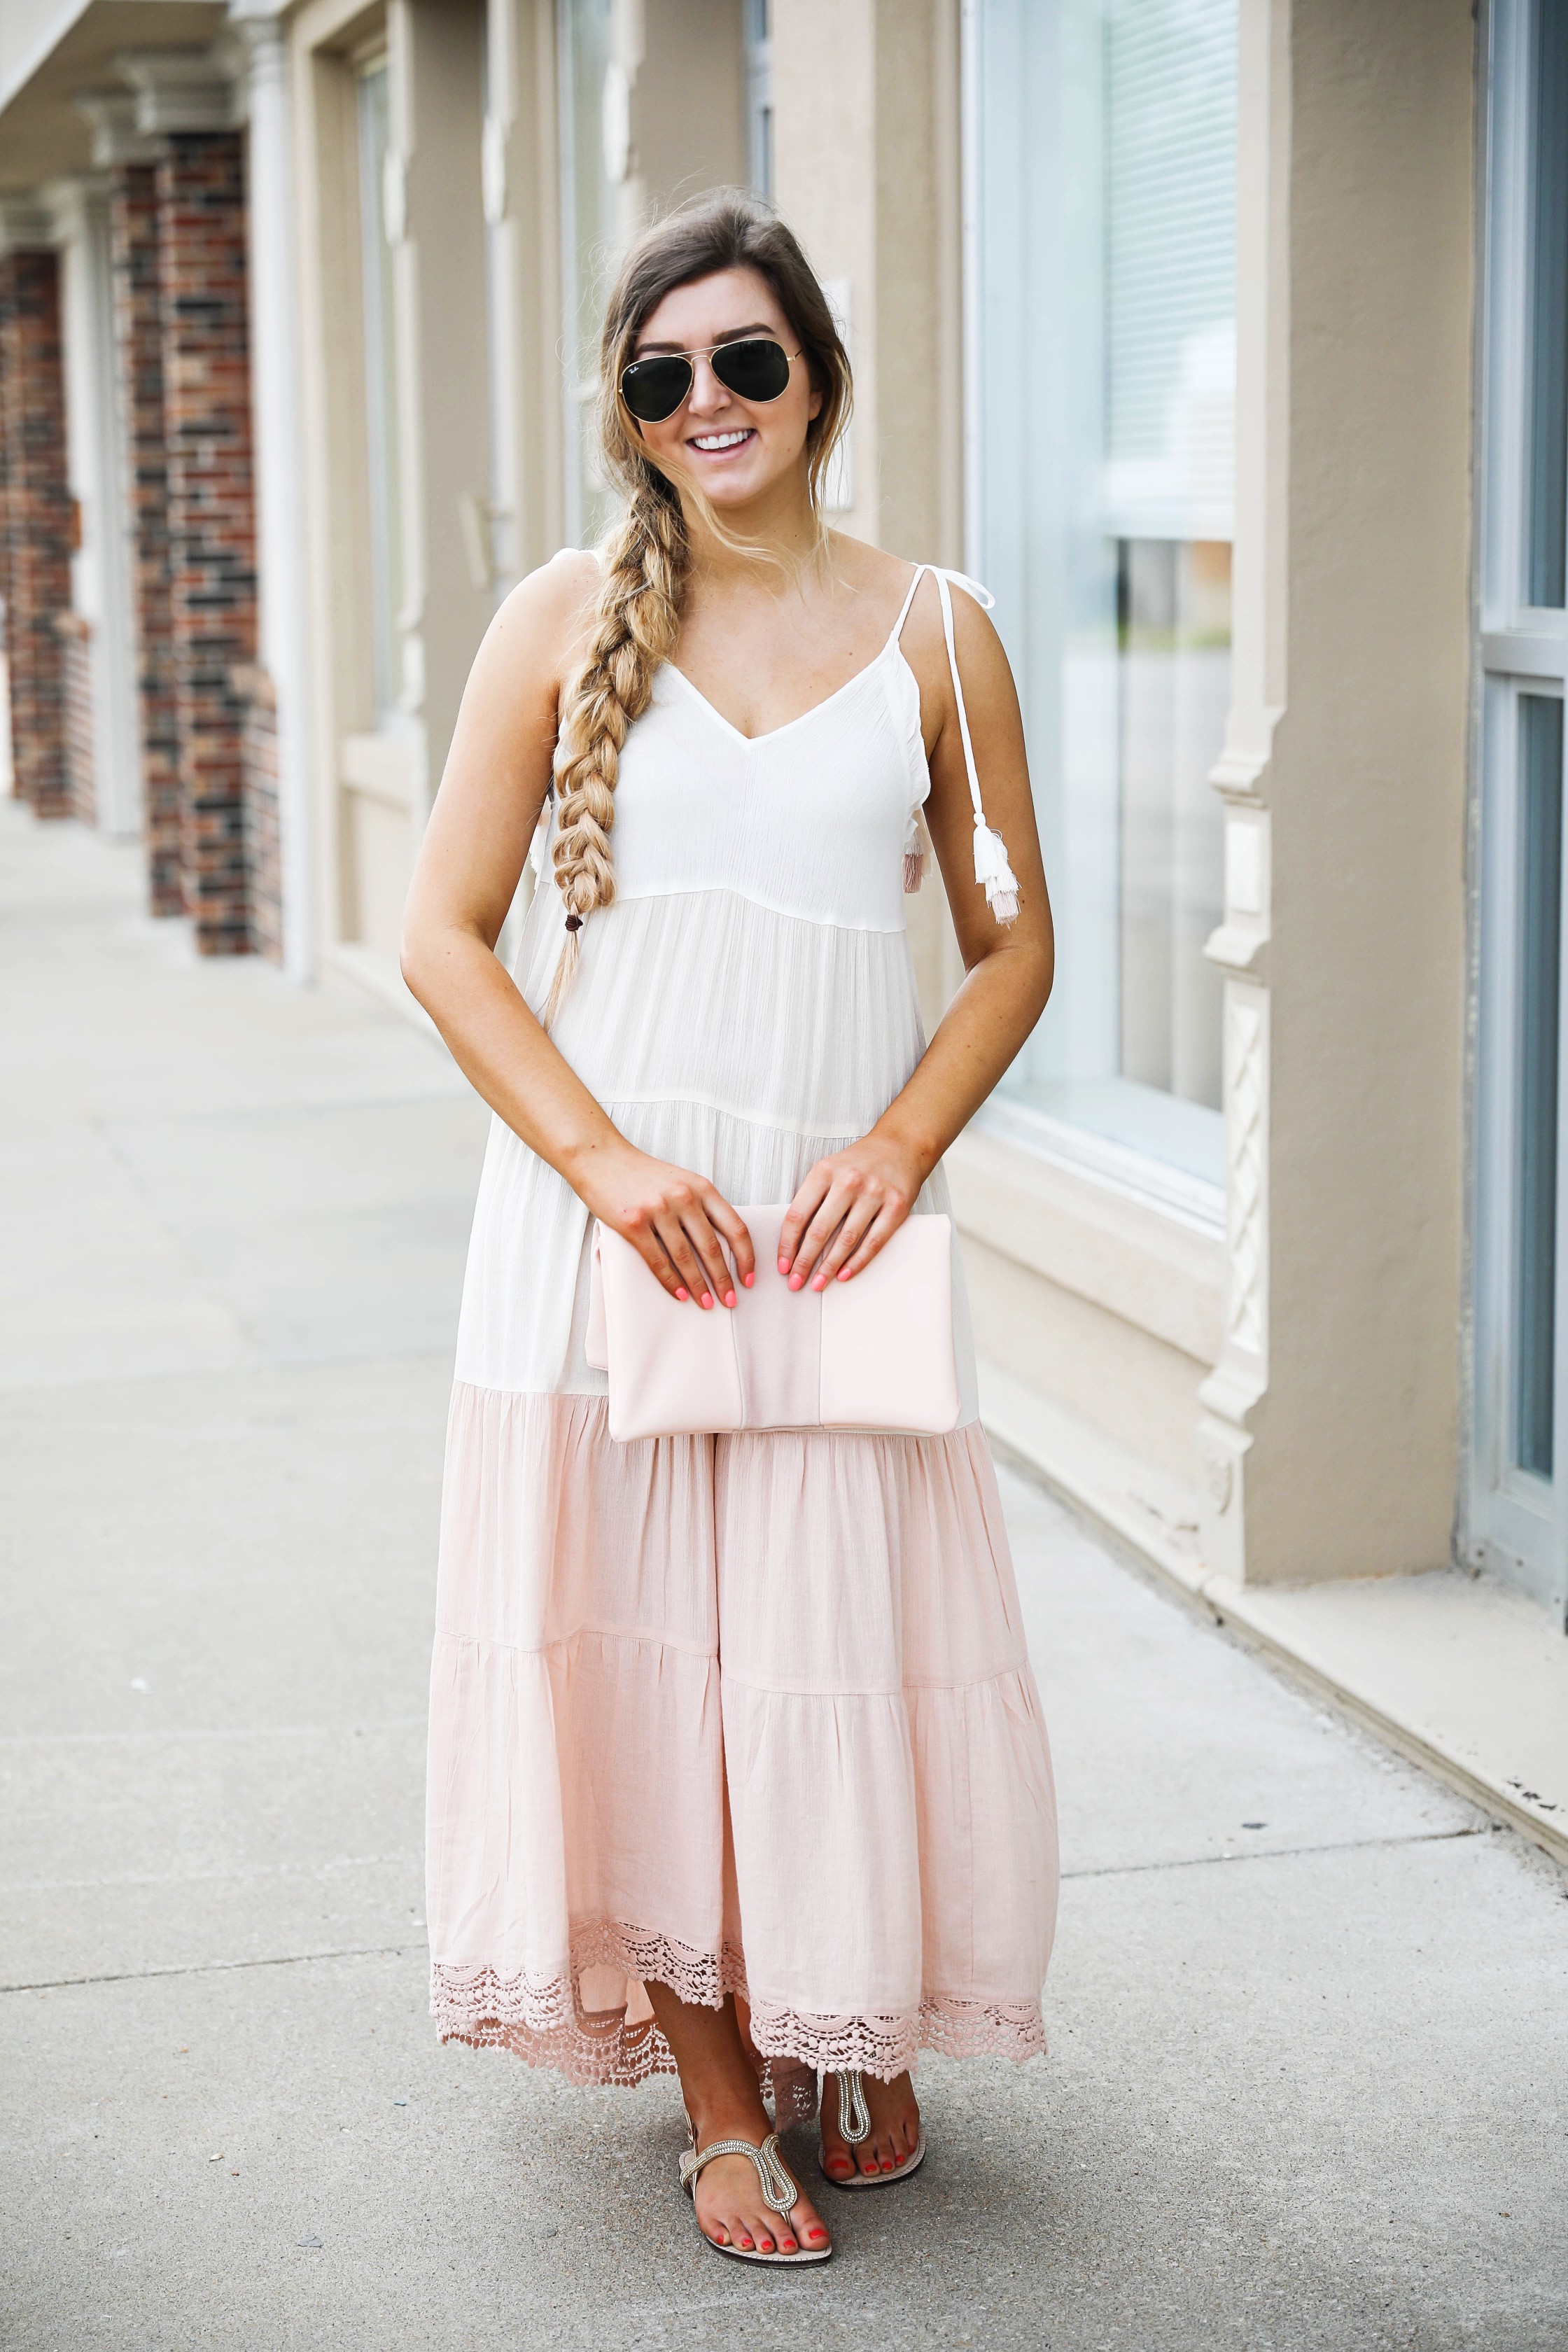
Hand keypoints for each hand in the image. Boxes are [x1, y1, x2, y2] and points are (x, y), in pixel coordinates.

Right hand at [576, 1142, 753, 1307]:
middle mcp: (683, 1197)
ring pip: (686, 1258)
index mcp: (702, 1188)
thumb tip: (719, 1245)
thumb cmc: (641, 1173)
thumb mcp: (681, 1181)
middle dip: (723, 1279)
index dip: (746, 1257)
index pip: (735, 1228)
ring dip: (699, 1286)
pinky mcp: (633, 1223)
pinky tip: (680, 1294)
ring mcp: (658, 1210)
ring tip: (707, 1303)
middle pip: (712, 1248)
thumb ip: (701, 1206)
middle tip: (729, 1300)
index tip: (748, 1278)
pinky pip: (657, 1260)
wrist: (600, 1158)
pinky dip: (671, 1282)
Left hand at [777, 1133, 925, 1290]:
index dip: (787, 1244)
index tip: (783, 1265)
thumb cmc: (859, 1162)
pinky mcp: (896, 1206)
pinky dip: (857, 1262)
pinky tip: (844, 1274)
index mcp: (824, 1171)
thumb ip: (812, 1197)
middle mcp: (848, 1181)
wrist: (900, 1146)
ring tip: (818, 1283)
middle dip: (804, 1262)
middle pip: (819, 1230)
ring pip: (846, 1239)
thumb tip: (793, 1240)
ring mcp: (874, 1193)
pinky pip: (874, 1241)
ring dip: (829, 1267)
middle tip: (796, 1282)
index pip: (798, 1215)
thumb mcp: (828, 1169)